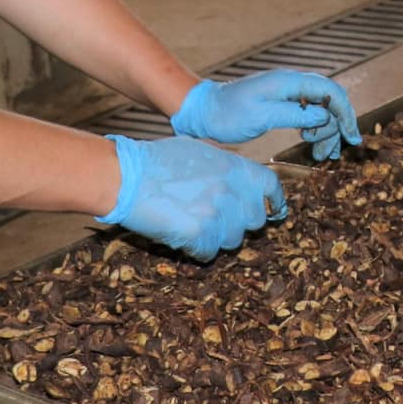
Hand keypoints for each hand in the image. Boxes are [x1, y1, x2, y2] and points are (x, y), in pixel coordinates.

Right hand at [96, 135, 285, 260]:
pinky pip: (209, 253)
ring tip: (193, 223)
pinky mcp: (200, 236)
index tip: (274, 211)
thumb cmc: (157, 160)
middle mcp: (232, 192)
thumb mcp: (200, 150)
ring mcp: (218, 215)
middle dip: (239, 223)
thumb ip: (224, 166)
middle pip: (254, 221)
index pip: (270, 187)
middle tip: (217, 218)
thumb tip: (235, 179)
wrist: (128, 176)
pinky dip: (197, 249)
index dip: (274, 202)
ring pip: (232, 240)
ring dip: (217, 237)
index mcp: (235, 167)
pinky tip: (182, 235)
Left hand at [170, 71, 362, 159]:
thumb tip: (323, 116)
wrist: (204, 110)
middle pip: (329, 101)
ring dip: (325, 132)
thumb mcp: (260, 116)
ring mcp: (287, 94)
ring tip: (320, 154)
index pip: (330, 91)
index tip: (351, 136)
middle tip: (331, 153)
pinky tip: (311, 143)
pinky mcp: (282, 104)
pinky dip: (314, 129)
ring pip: (320, 109)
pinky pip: (307, 114)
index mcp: (289, 82)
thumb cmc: (228, 113)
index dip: (345, 112)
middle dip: (335, 127)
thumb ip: (293, 114)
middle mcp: (292, 84)